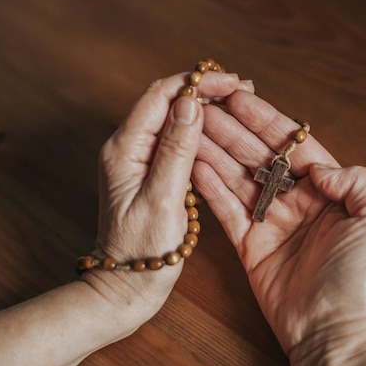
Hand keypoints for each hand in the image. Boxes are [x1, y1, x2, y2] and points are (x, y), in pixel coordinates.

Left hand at [80, 71, 252, 327]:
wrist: (126, 283)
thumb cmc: (142, 250)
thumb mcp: (162, 199)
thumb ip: (175, 150)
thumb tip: (189, 102)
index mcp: (124, 148)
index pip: (160, 96)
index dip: (196, 83)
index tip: (231, 81)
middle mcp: (127, 147)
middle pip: (165, 102)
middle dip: (203, 90)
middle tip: (241, 88)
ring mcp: (137, 159)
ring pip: (172, 119)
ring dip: (203, 107)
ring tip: (237, 103)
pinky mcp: (149, 172)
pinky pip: (174, 141)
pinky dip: (198, 130)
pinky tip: (220, 130)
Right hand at [193, 91, 365, 365]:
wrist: (333, 330)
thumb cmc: (362, 278)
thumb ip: (356, 181)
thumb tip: (317, 165)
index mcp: (327, 190)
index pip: (290, 145)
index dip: (264, 119)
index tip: (238, 96)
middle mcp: (296, 201)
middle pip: (257, 156)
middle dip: (231, 130)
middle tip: (203, 106)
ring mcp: (270, 222)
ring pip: (237, 178)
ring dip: (214, 151)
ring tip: (190, 127)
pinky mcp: (249, 244)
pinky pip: (225, 210)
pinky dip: (209, 187)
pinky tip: (192, 164)